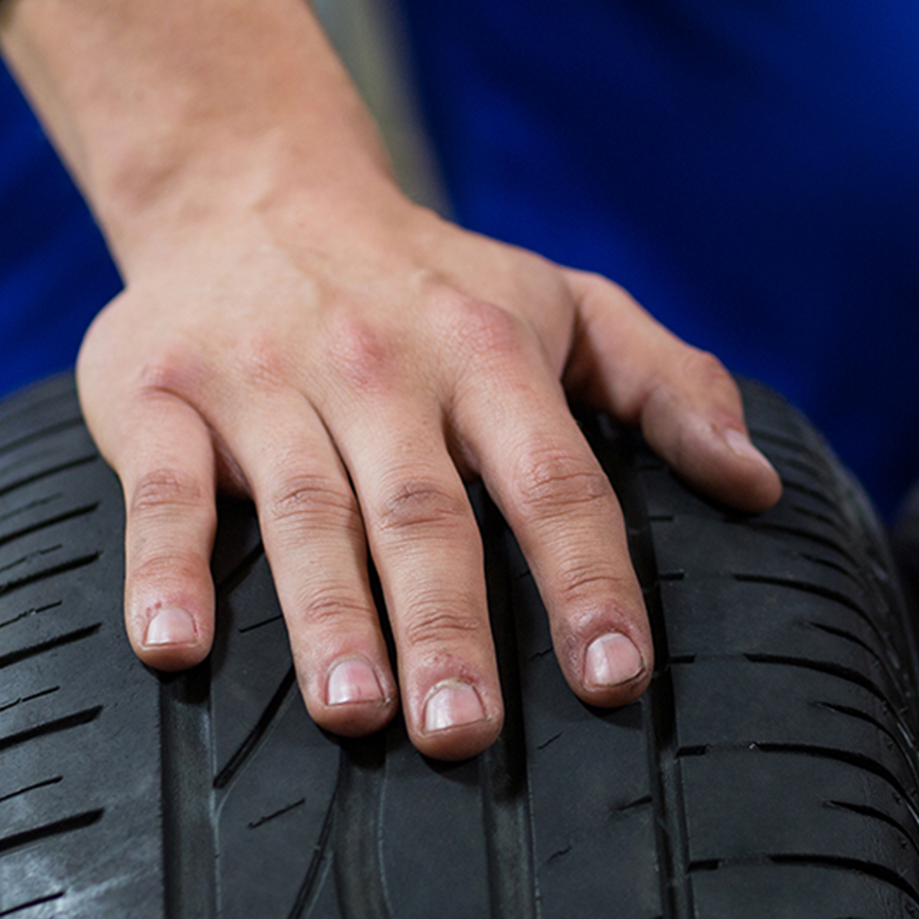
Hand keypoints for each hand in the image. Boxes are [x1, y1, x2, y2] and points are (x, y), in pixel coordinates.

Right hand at [0, 0, 779, 758]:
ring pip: (305, 509)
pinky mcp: (161, 392)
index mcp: (491, 351)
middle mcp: (383, 368)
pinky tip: (173, 648)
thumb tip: (757, 484)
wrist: (257, 185)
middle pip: (425, 510)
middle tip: (468, 733)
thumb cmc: (437, 281)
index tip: (616, 675)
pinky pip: (161, 488)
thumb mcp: (568, 303)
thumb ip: (668, 385)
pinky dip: (165, 565)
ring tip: (355, 712)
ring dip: (328, 614)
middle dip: (450, 622)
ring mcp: (267, 379)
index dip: (588, 577)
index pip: (554, 478)